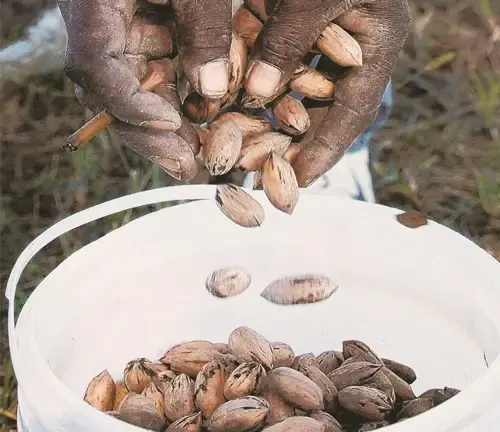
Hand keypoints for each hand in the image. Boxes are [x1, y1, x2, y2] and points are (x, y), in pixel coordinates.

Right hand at [57, 0, 232, 180]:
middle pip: (116, 97)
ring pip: (138, 98)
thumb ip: (202, 25)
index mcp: (95, 9)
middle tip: (189, 167)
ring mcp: (123, 42)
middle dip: (154, 137)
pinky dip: (180, 109)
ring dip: (169, 133)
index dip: (131, 104)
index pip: (97, 67)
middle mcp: (103, 31)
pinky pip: (157, 84)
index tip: (170, 125)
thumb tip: (210, 90)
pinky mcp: (146, 45)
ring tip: (201, 161)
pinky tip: (205, 129)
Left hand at [244, 0, 410, 186]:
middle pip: (326, 110)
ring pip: (301, 92)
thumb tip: (257, 93)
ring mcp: (328, 37)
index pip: (353, 111)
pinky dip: (262, 86)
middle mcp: (354, 47)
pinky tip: (241, 109)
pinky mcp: (301, 25)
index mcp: (374, 43)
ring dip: (276, 120)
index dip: (327, 149)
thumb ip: (287, 41)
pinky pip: (281, 65)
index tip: (301, 179)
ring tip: (253, 151)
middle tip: (269, 174)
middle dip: (298, 143)